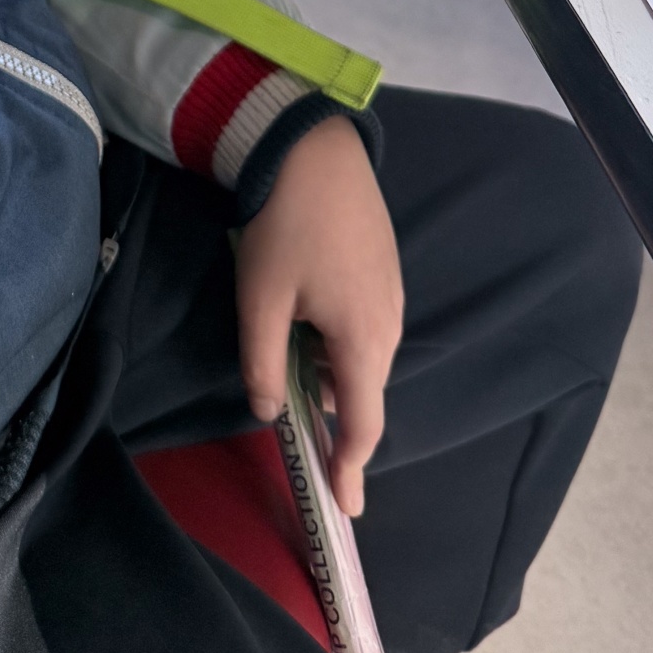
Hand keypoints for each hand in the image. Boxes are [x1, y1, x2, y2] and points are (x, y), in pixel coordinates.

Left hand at [234, 114, 403, 516]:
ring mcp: (392, 293)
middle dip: (339, 422)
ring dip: (335, 377)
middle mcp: (390, 323)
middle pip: (365, 392)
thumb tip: (268, 411)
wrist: (314, 146)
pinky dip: (339, 343)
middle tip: (310, 451)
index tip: (344, 507)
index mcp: (364, 339)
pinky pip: (365, 326)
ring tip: (296, 379)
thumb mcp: (261, 297)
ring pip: (363, 357)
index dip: (350, 468)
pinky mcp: (384, 268)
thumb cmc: (284, 223)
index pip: (364, 424)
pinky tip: (307, 327)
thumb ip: (263, 363)